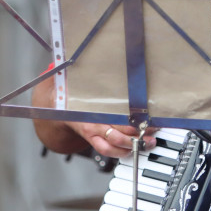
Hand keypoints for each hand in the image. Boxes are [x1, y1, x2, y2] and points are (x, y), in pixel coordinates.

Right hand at [31, 73, 155, 157]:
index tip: (148, 119)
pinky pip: (108, 151)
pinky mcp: (94, 141)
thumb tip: (105, 58)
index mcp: (95, 109)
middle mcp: (95, 123)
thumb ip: (97, 76)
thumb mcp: (85, 83)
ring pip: (115, 146)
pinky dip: (122, 152)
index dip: (133, 121)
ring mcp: (95, 134)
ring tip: (148, 142)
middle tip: (152, 132)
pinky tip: (134, 149)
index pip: (117, 117)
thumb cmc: (75, 94)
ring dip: (133, 146)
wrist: (57, 108)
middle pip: (120, 133)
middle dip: (138, 135)